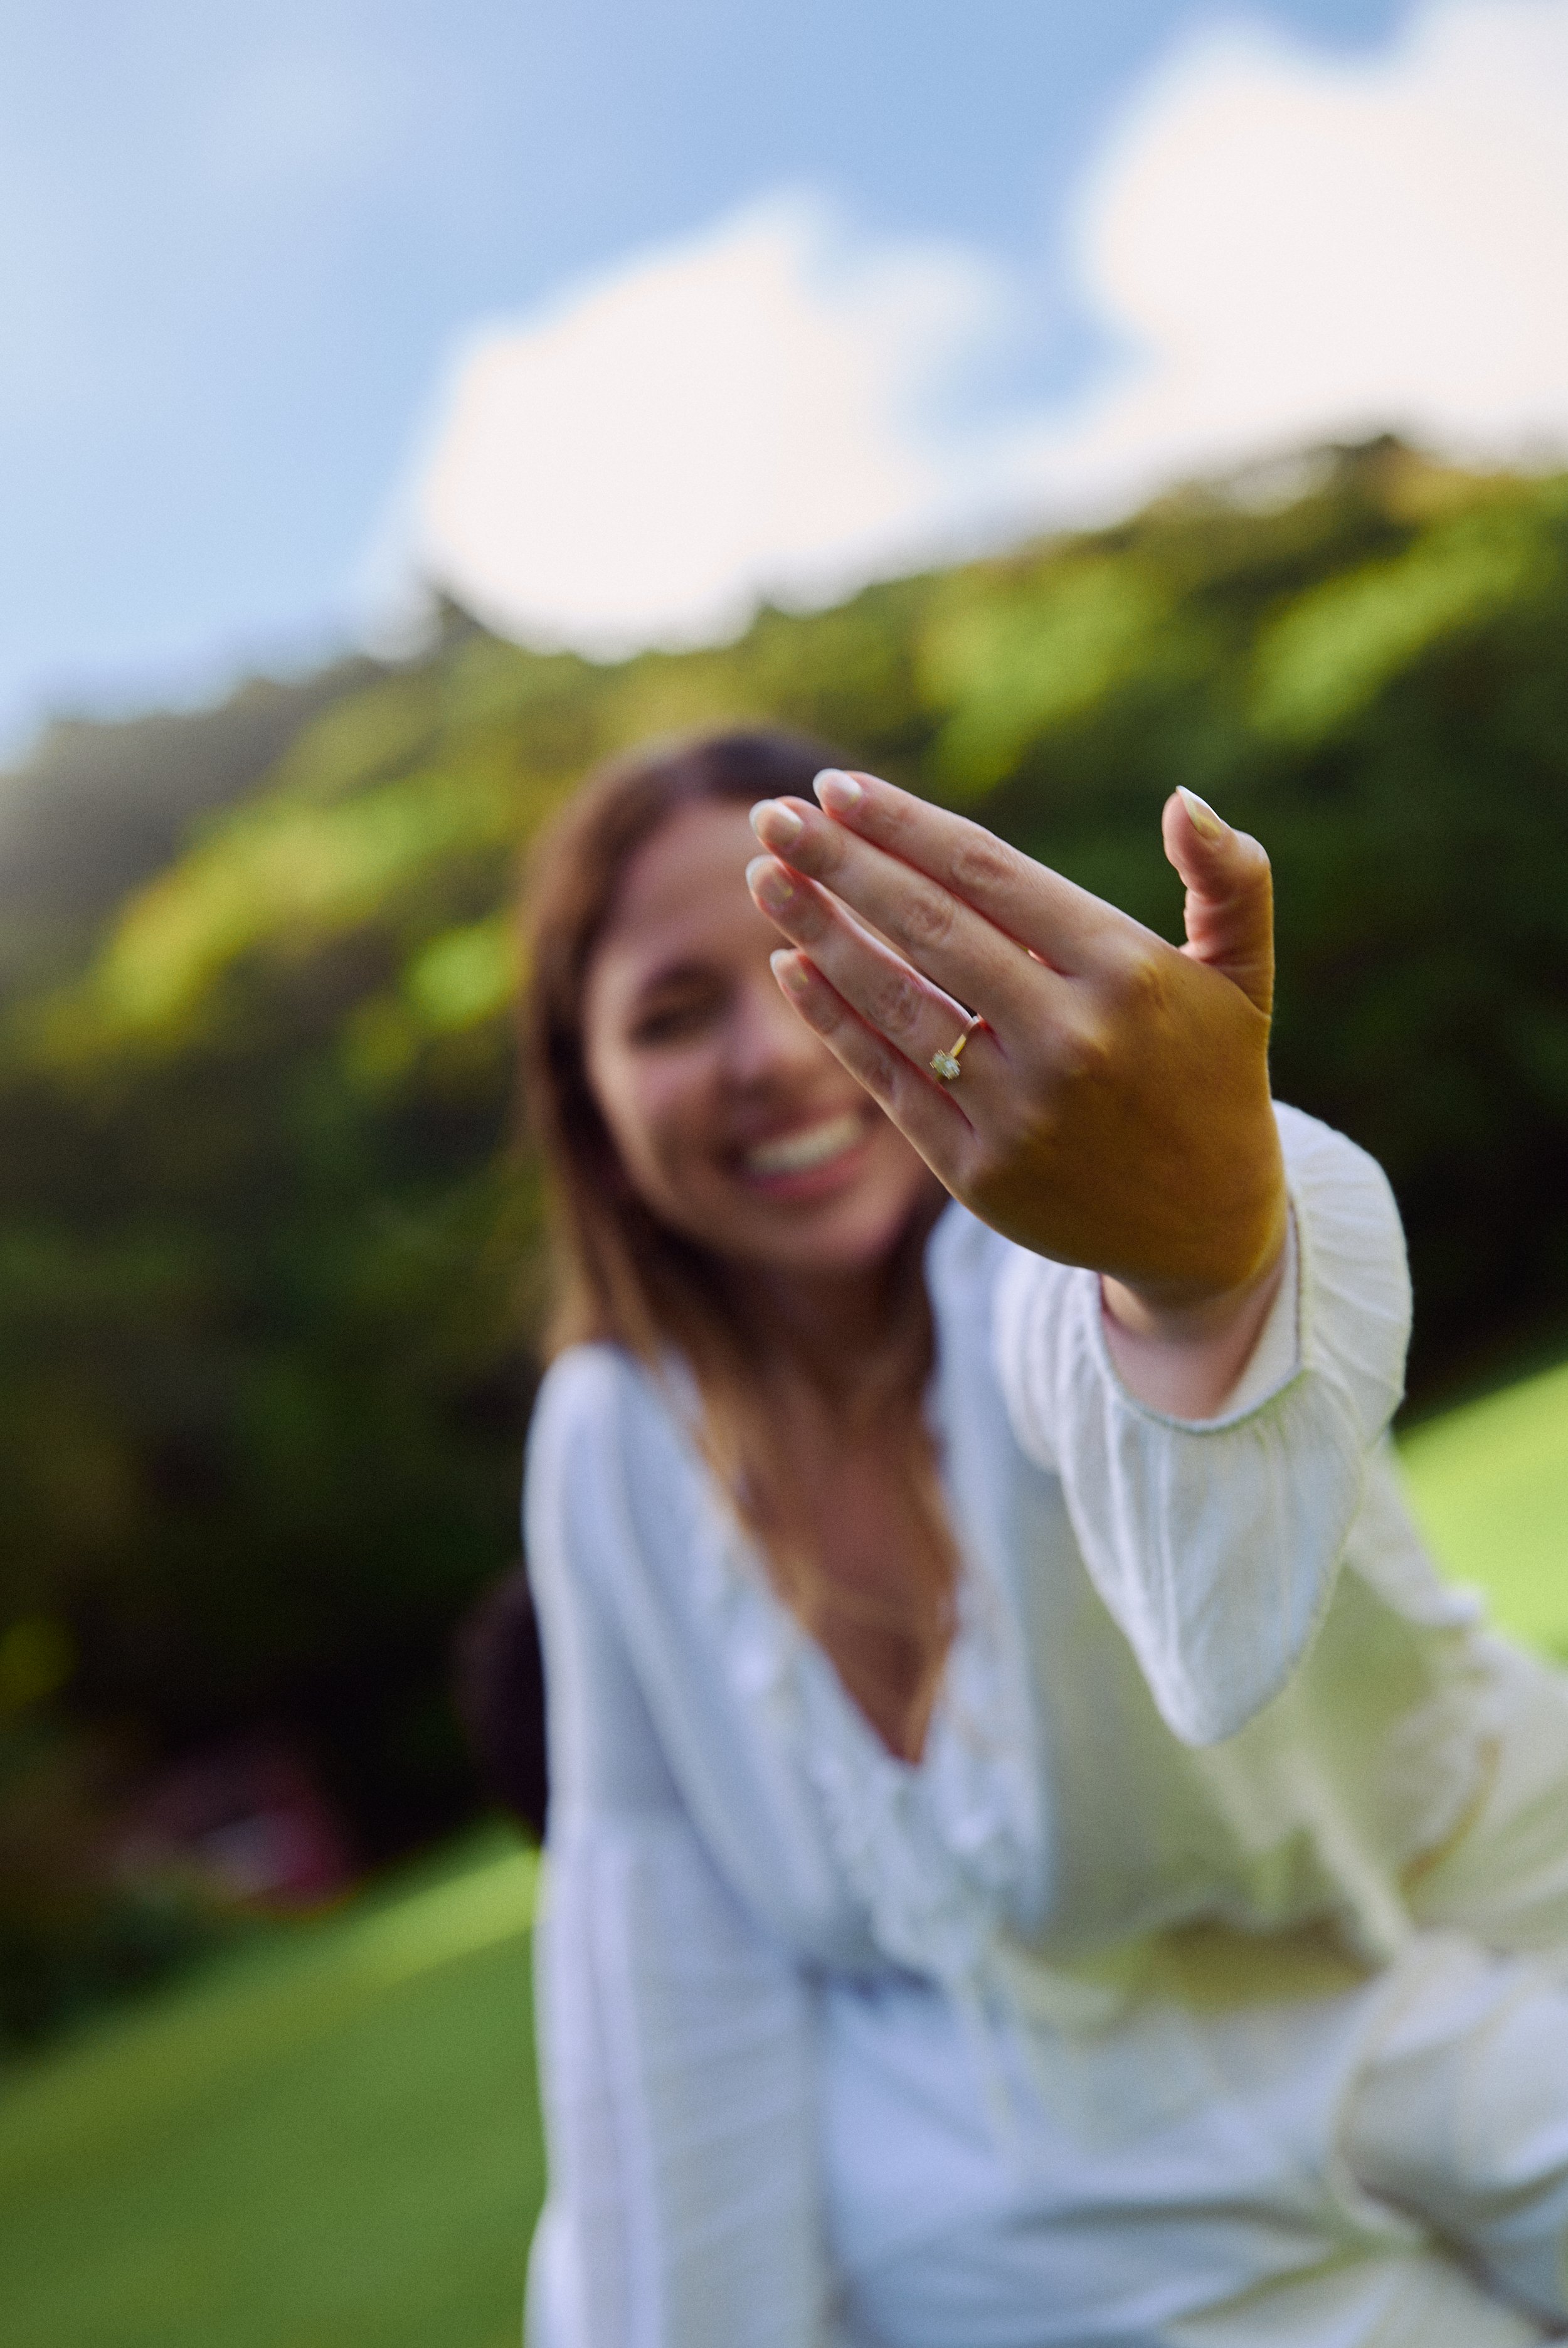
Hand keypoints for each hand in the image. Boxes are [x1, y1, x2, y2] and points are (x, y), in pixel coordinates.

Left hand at [746, 770, 1286, 1347]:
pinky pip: (889, 1079)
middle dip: (839, 863)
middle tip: (772, 814)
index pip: (987, 873)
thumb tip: (1182, 799)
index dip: (903, 825)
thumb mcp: (1244, 977)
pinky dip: (833, 1020)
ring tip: (763, 877)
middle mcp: (1070, 1039)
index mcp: (1127, 973)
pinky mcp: (979, 1172)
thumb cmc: (1214, 1077)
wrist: (1209, 1230)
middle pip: (928, 927)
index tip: (836, 786)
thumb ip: (1230, 882)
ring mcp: (1020, 1110)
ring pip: (896, 1001)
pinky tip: (789, 965)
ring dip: (817, 932)